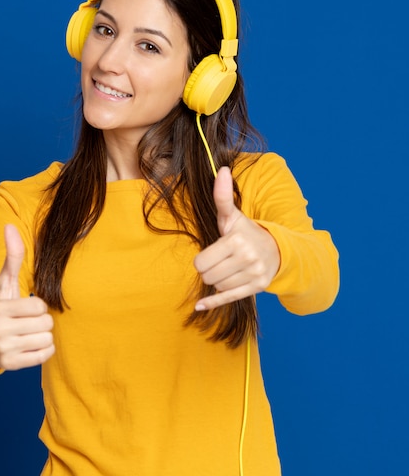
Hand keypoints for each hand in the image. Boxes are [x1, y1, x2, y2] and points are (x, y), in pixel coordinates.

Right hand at [0, 224, 54, 369]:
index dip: (38, 306)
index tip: (25, 308)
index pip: (39, 306)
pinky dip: (43, 350)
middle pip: (46, 324)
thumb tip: (9, 226)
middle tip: (26, 322)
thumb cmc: (3, 307)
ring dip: (42, 335)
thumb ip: (12, 256)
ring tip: (27, 333)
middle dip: (41, 321)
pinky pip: (45, 355)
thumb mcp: (6, 283)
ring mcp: (4, 350)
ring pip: (47, 339)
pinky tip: (29, 345)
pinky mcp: (12, 365)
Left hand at [193, 167, 280, 310]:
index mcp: (236, 240)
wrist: (277, 250)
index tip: (212, 253)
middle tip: (220, 261)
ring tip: (230, 268)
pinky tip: (199, 307)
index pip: (201, 262)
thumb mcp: (233, 216)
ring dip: (219, 280)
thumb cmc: (247, 232)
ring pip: (217, 286)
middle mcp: (247, 258)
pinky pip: (228, 299)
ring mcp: (254, 275)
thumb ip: (223, 196)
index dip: (202, 259)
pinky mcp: (257, 288)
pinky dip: (212, 304)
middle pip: (207, 276)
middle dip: (210, 270)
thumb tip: (221, 169)